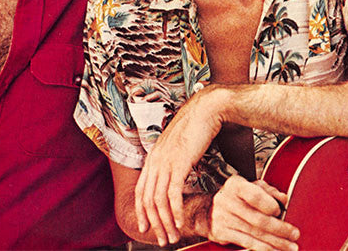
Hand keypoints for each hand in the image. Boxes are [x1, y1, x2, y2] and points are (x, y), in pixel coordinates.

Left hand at [134, 87, 221, 245]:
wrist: (206, 110)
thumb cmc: (196, 127)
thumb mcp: (178, 145)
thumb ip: (172, 160)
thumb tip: (174, 175)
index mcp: (153, 155)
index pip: (140, 189)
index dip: (141, 210)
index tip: (145, 227)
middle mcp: (155, 159)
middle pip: (147, 199)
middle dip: (154, 223)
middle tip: (162, 240)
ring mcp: (165, 161)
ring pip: (158, 200)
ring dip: (165, 222)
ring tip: (173, 236)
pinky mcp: (179, 163)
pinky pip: (173, 194)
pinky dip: (175, 212)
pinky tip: (180, 223)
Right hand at [206, 175, 299, 250]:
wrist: (205, 211)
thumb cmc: (234, 198)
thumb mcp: (247, 186)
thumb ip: (267, 190)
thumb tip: (284, 199)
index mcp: (235, 185)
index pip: (254, 195)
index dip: (269, 204)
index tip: (280, 211)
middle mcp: (227, 200)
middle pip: (258, 219)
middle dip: (280, 229)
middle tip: (295, 234)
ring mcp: (224, 218)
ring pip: (255, 234)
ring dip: (276, 243)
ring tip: (291, 247)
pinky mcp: (222, 233)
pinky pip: (247, 243)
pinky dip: (263, 249)